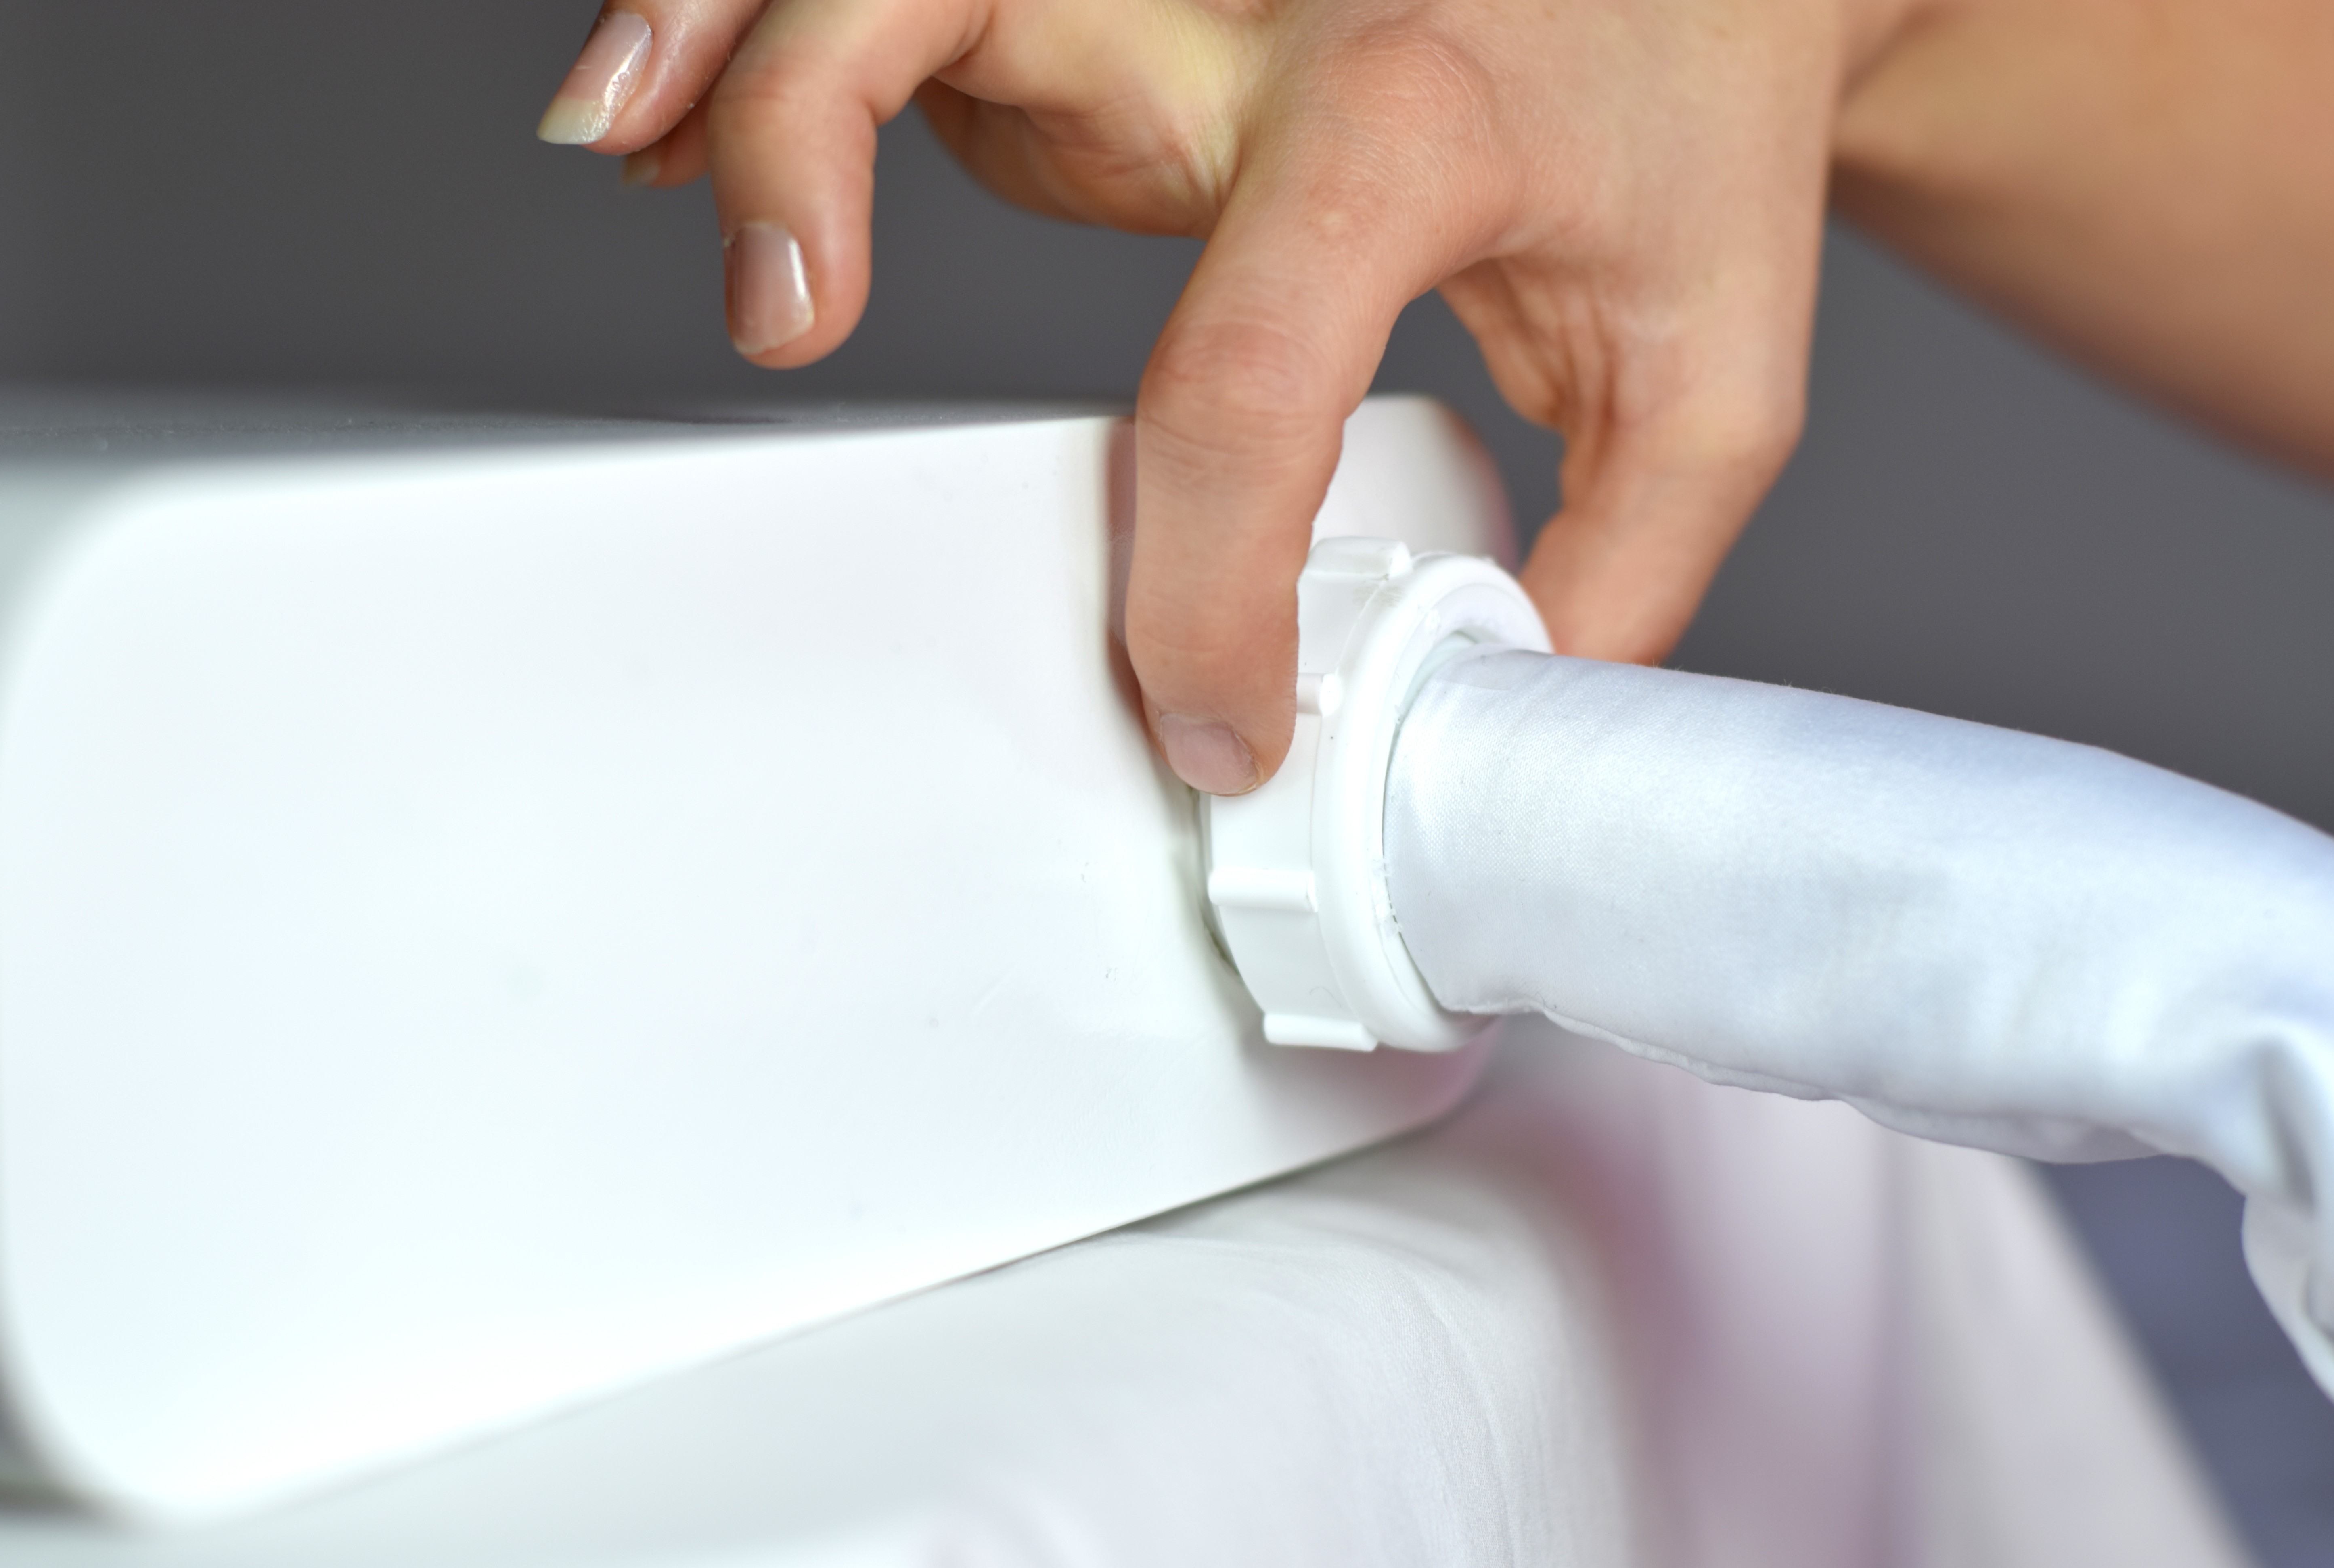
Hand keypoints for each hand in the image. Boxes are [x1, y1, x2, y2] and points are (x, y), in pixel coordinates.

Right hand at [539, 0, 1915, 791]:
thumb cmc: (1694, 143)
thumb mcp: (1712, 378)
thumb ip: (1609, 572)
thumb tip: (1469, 729)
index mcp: (1419, 111)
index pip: (1251, 358)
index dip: (1204, 582)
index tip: (1217, 721)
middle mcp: (1254, 7)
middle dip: (812, 126)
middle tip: (783, 315)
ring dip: (722, 40)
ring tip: (621, 147)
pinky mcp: (1101, 8)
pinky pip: (892, 1)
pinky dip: (754, 47)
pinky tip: (666, 127)